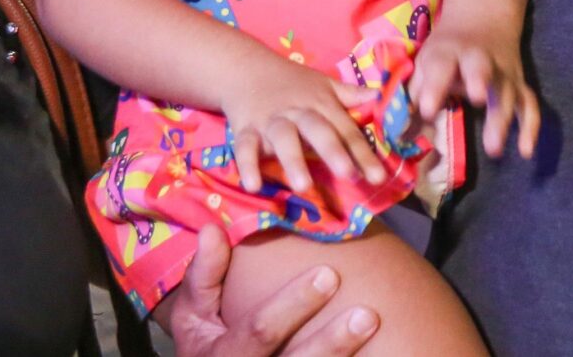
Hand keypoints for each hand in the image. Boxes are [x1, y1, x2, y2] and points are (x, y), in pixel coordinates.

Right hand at [166, 225, 380, 356]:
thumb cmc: (204, 342)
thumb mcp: (192, 313)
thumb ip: (204, 274)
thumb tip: (214, 228)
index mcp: (225, 355)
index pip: (262, 331)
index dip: (294, 305)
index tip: (328, 273)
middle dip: (332, 342)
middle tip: (368, 314)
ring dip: (344, 356)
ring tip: (374, 326)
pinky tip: (381, 356)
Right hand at [221, 59, 386, 194]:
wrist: (245, 66)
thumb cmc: (291, 82)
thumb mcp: (322, 84)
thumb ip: (349, 95)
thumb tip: (379, 96)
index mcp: (321, 104)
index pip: (346, 130)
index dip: (363, 154)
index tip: (378, 177)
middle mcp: (298, 112)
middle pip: (318, 130)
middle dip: (333, 151)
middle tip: (348, 174)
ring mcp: (271, 121)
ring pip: (284, 138)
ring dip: (293, 160)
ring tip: (303, 186)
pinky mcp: (246, 129)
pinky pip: (245, 147)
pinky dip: (247, 165)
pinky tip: (253, 185)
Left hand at [408, 14, 540, 159]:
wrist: (483, 19)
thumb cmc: (447, 52)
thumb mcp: (426, 63)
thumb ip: (415, 96)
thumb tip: (398, 135)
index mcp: (448, 52)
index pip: (440, 66)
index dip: (434, 87)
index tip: (427, 111)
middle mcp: (478, 59)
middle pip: (480, 67)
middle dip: (479, 80)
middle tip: (476, 100)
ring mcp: (502, 72)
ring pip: (507, 91)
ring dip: (502, 117)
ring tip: (493, 149)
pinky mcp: (520, 85)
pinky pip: (529, 105)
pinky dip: (530, 127)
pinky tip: (525, 151)